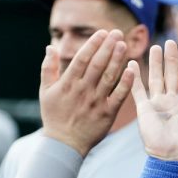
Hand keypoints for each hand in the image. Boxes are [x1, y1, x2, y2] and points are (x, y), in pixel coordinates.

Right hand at [40, 29, 133, 156]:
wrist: (64, 144)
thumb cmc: (54, 116)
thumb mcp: (45, 91)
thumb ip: (48, 68)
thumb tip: (50, 47)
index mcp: (68, 83)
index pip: (82, 59)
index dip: (93, 44)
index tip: (102, 32)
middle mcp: (83, 90)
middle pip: (98, 64)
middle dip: (108, 47)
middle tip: (118, 33)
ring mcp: (96, 102)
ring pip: (109, 77)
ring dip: (117, 60)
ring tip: (124, 45)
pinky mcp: (107, 113)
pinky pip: (118, 96)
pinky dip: (126, 83)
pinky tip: (132, 70)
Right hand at [130, 40, 177, 163]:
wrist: (172, 158)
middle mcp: (172, 101)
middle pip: (172, 75)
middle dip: (171, 59)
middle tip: (169, 41)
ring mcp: (158, 104)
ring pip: (156, 78)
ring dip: (156, 63)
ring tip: (155, 46)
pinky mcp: (144, 109)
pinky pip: (138, 90)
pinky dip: (135, 77)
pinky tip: (133, 64)